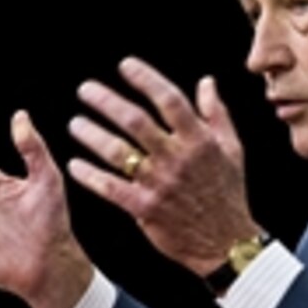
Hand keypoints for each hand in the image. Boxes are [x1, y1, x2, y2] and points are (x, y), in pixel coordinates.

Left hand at [67, 57, 259, 276]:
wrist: (226, 242)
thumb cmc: (228, 193)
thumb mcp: (232, 149)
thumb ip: (216, 114)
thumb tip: (206, 82)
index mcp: (200, 141)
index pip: (169, 100)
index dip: (145, 79)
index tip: (125, 65)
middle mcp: (178, 158)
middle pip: (135, 121)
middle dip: (106, 101)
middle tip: (85, 90)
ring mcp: (159, 184)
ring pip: (117, 152)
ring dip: (92, 135)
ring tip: (75, 123)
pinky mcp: (145, 208)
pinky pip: (110, 187)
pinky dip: (90, 175)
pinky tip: (75, 165)